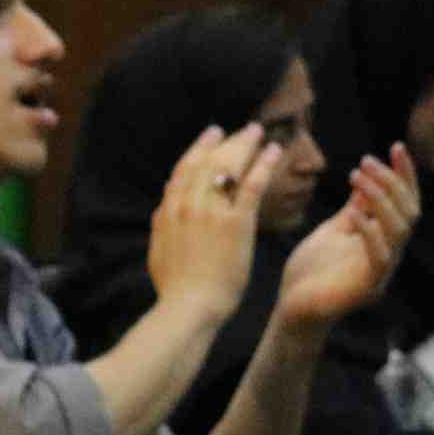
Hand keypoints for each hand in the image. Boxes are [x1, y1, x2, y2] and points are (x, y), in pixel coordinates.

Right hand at [146, 124, 280, 322]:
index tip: (211, 136)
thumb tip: (164, 203)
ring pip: (228, 167)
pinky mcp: (235, 223)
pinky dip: (263, 165)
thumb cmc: (175, 286)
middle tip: (240, 129)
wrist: (188, 305)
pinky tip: (274, 153)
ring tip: (259, 133)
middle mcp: (187, 204)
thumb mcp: (159, 249)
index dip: (199, 149)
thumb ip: (162, 223)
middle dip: (225, 141)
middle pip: (207, 162)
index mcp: (168, 211)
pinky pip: (251, 186)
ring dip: (245, 145)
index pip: (183, 170)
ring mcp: (210, 212)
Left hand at [271, 146, 419, 330]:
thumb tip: (367, 179)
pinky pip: (379, 256)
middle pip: (408, 212)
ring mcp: (382, 271)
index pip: (405, 201)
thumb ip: (355, 208)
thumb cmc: (311, 270)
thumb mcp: (336, 229)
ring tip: (358, 177)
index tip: (396, 147)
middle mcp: (390, 253)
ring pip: (398, 230)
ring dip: (380, 199)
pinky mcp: (368, 286)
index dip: (405, 175)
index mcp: (384, 238)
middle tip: (367, 161)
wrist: (293, 307)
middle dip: (391, 182)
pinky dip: (370, 232)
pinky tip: (355, 213)